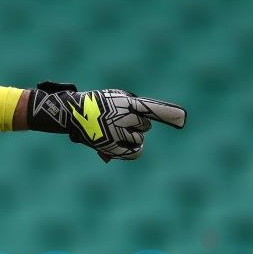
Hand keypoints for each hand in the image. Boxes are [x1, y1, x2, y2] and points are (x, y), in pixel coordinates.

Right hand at [26, 81, 185, 161]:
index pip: (151, 109)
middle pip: (145, 125)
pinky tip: (124, 146)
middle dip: (136, 124)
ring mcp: (117, 132)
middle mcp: (123, 117)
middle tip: (120, 122)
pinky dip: (132, 150)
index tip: (183, 119)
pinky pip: (134, 152)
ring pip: (139, 138)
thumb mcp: (109, 101)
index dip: (168, 114)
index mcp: (125, 102)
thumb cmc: (92, 105)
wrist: (69, 112)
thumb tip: (135, 128)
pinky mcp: (112, 146)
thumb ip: (126, 114)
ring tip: (115, 131)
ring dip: (131, 137)